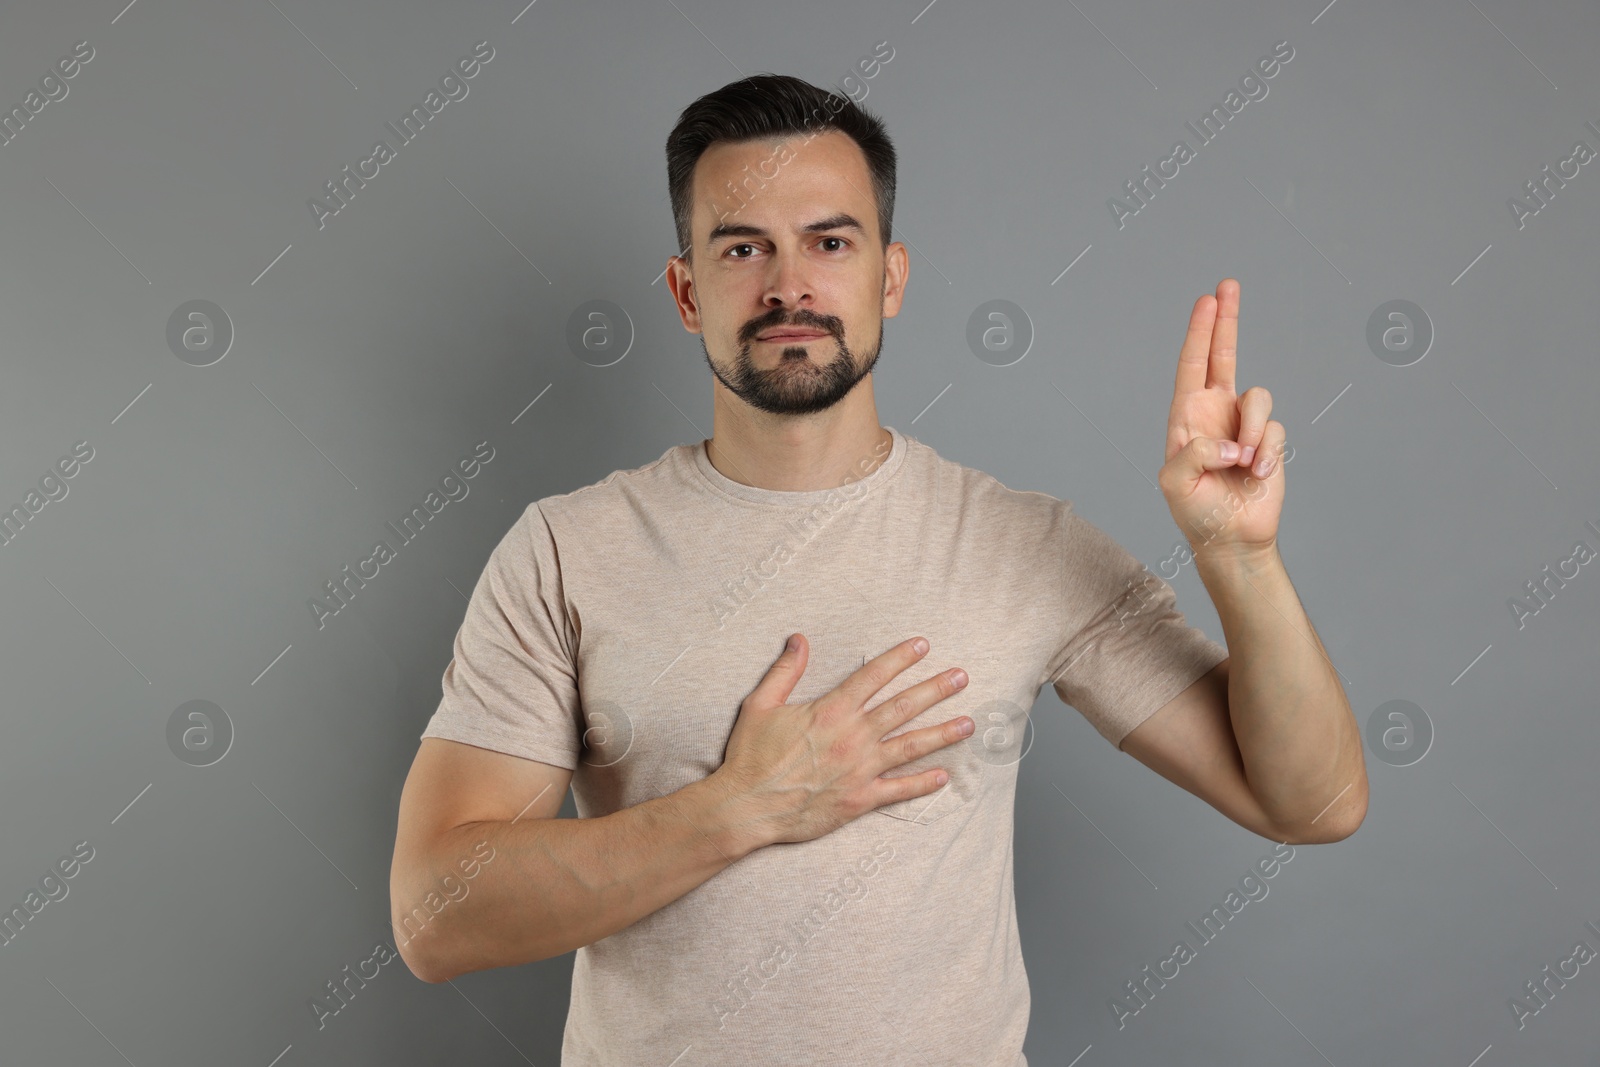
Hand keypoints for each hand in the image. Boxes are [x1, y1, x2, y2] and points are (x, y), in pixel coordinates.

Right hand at [715, 634, 972, 845]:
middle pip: (903, 707)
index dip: (900, 658)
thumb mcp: (760, 704)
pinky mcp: (859, 800)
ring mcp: (860, 769)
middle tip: (962, 677)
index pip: (873, 676)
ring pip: (910, 746)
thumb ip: (785, 670)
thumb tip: (799, 638)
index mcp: (831, 711)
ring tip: (969, 722)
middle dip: (935, 689)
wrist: (747, 806)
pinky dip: (923, 784)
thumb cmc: (750, 756)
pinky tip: (945, 777)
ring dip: (942, 733)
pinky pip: (899, 790)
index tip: (923, 646)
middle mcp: (852, 737)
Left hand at [1158, 278, 1285, 562]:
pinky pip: (1276, 430)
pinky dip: (1268, 454)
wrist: (1231, 537)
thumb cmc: (1196, 512)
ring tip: (1242, 465)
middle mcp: (1215, 413)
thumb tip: (1227, 441)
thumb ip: (1192, 455)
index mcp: (1186, 417)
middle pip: (1224, 355)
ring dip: (1254, 432)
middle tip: (1227, 284)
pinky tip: (1256, 476)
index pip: (1192, 365)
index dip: (1199, 332)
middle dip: (1226, 319)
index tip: (1206, 301)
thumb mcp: (1176, 484)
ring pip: (1260, 398)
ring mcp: (1244, 424)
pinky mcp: (1270, 440)